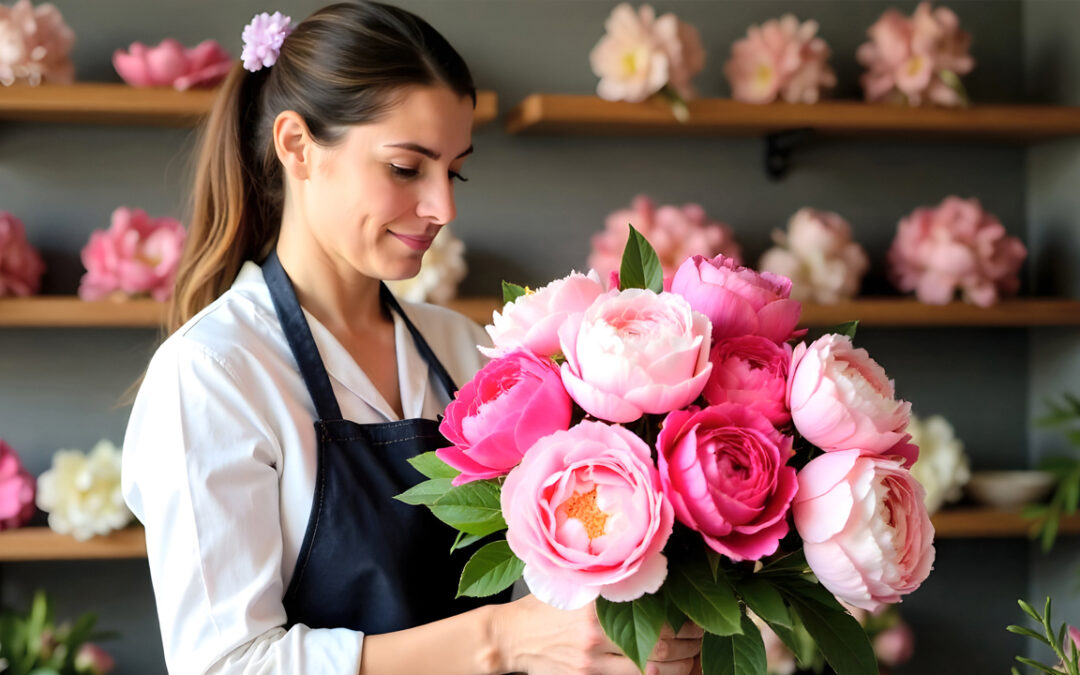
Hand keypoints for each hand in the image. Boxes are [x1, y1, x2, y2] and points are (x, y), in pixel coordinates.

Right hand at [493, 595, 698, 674]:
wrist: (510, 638)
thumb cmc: (543, 606)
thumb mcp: (572, 584)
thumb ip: (607, 579)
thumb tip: (650, 566)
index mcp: (595, 604)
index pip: (652, 610)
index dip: (683, 616)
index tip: (698, 612)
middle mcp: (595, 635)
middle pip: (660, 644)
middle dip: (690, 642)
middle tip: (704, 635)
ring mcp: (592, 662)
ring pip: (651, 670)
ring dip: (681, 665)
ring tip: (695, 656)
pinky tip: (671, 671)